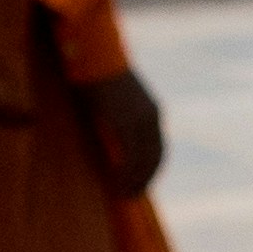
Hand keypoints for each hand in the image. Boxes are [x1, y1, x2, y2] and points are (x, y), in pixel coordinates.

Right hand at [73, 69, 165, 197]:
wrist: (94, 55)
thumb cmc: (98, 74)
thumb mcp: (114, 100)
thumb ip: (119, 118)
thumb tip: (112, 136)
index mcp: (152, 111)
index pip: (158, 148)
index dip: (151, 169)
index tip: (142, 183)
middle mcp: (152, 117)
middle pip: (155, 158)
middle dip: (146, 179)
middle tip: (133, 196)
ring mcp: (141, 121)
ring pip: (144, 161)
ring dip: (136, 182)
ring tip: (125, 196)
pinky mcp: (126, 123)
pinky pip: (131, 157)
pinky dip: (126, 175)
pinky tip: (117, 186)